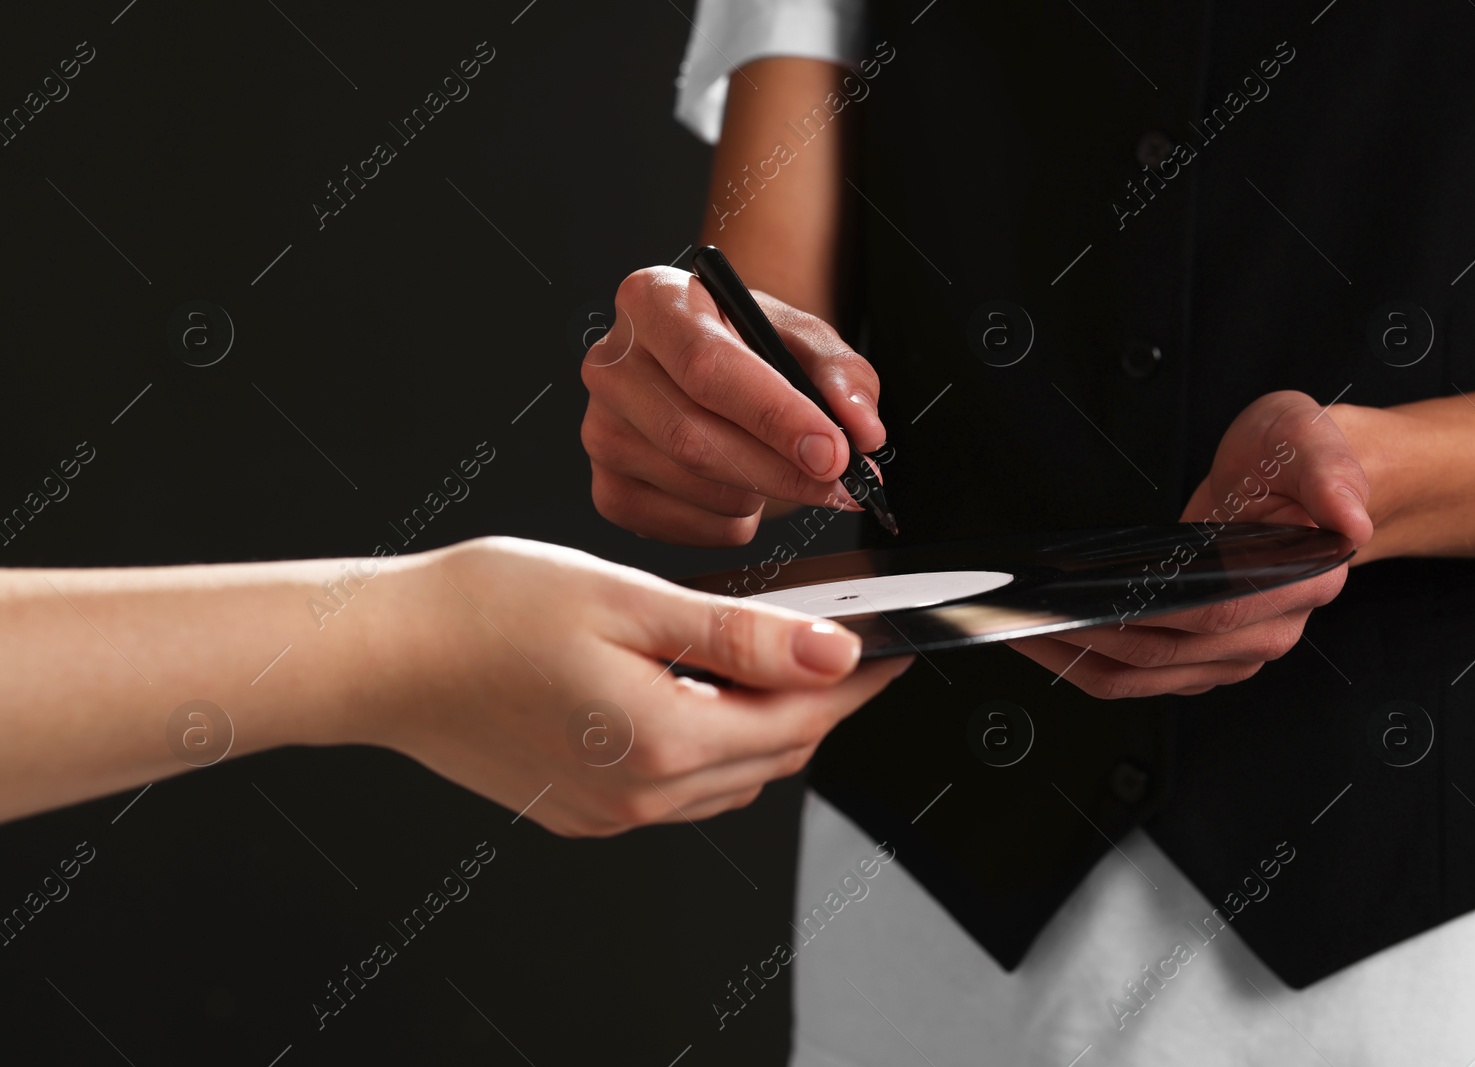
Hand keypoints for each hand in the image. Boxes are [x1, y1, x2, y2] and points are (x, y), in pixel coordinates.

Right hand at [365, 537, 910, 835]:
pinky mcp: (582, 810)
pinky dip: (710, 745)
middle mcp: (641, 796)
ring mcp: (610, 812)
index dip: (857, 683)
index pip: (802, 721)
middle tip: (843, 646)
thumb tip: (834, 651)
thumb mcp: (629, 602)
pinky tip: (698, 694)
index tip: (892, 649)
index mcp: (662, 742)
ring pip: (729, 777)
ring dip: (766, 726)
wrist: (382, 653)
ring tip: (775, 661)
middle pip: (773, 755)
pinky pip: (678, 790)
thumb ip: (742, 634)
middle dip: (819, 704)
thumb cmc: (485, 611)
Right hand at [579, 266, 884, 544]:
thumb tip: (862, 429)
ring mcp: (599, 430)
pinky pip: (681, 528)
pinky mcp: (607, 487)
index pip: (707, 367)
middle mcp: (611, 363)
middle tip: (839, 484)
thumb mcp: (800, 338)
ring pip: (694, 487)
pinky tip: (743, 491)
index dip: (775, 416)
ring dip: (760, 494)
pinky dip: (732, 522)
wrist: (704, 373)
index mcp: (654, 301)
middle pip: (694, 438)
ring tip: (780, 470)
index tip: (833, 451)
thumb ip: (841, 373)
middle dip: (781, 472)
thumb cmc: (748, 349)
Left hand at [1009, 391, 1373, 697]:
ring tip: (1025, 629)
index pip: (1214, 613)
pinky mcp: (1208, 652)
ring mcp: (1238, 647)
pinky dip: (1093, 663)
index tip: (1082, 601)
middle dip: (1090, 638)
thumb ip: (1330, 472)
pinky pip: (1144, 675)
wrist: (1307, 481)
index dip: (1143, 613)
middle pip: (1168, 654)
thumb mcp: (1310, 435)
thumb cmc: (1299, 458)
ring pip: (1148, 677)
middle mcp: (1271, 626)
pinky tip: (1053, 639)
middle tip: (1029, 613)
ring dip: (1080, 661)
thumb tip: (1347, 519)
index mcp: (1302, 579)